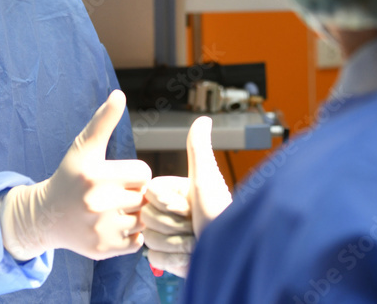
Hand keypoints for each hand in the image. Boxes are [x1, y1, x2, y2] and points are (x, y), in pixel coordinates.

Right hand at [0, 90, 151, 260]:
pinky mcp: (103, 250)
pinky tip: (112, 227)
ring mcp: (100, 229)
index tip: (118, 176)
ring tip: (114, 210)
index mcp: (94, 175)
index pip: (144, 173)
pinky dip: (130, 236)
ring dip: (134, 215)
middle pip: (144, 196)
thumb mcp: (83, 148)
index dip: (134, 173)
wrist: (45, 217)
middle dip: (134, 194)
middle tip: (114, 194)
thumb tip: (119, 94)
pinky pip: (137, 241)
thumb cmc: (70, 177)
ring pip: (143, 219)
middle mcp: (96, 203)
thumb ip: (103, 121)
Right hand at [141, 117, 231, 276]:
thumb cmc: (220, 216)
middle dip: (172, 224)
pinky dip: (174, 259)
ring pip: (150, 238)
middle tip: (194, 225)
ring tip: (196, 241)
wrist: (229, 257)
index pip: (149, 193)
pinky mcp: (169, 259)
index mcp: (178, 192)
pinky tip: (191, 256)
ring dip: (175, 243)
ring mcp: (170, 236)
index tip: (189, 206)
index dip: (167, 203)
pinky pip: (155, 258)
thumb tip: (203, 118)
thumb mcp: (206, 180)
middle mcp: (173, 213)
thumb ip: (198, 149)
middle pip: (147, 216)